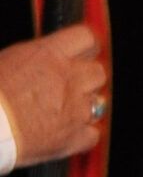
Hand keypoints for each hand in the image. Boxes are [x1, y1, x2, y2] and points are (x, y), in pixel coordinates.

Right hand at [0, 27, 105, 162]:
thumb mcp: (9, 59)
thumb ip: (37, 57)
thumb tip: (44, 58)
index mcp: (49, 55)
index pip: (85, 38)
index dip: (85, 48)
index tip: (81, 54)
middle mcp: (68, 79)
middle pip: (98, 72)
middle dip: (87, 79)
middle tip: (70, 87)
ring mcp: (75, 109)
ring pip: (100, 102)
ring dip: (86, 106)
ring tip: (64, 111)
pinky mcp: (74, 137)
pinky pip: (93, 134)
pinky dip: (83, 135)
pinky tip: (67, 134)